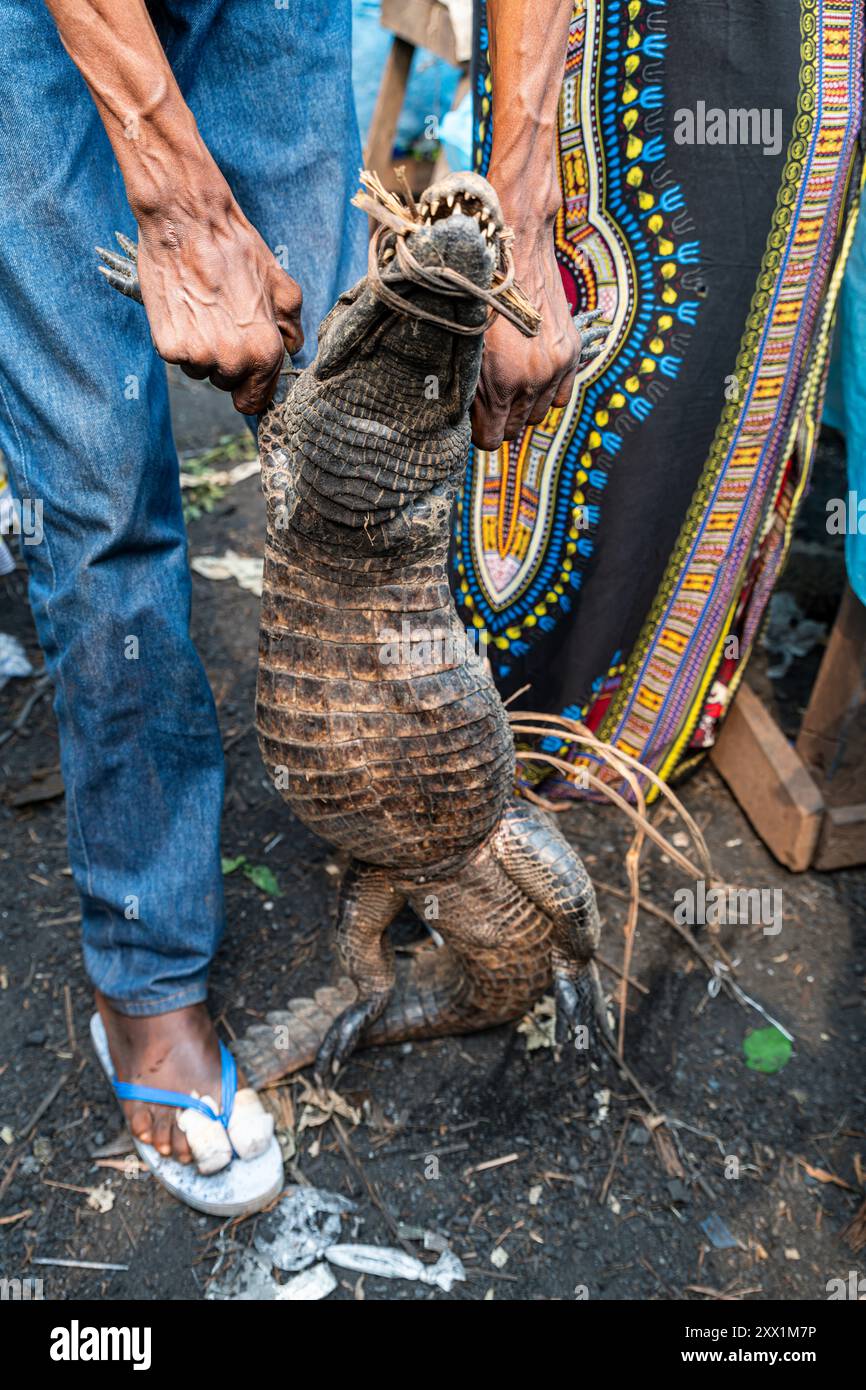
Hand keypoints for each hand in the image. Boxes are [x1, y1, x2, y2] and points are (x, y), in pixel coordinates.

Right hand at [136, 191, 302, 414]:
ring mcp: (198, 356)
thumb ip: (291, 324)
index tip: (244, 376)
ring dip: (200, 350)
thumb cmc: (235, 249)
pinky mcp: (168, 347)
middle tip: (220, 321)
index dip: (251, 389)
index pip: (256, 401)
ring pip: (200, 371)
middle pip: (227, 385)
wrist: (188, 222)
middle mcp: (233, 360)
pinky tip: (183, 308)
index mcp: (265, 351)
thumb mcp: (279, 284)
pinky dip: (177, 339)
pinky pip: (176, 358)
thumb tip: (292, 347)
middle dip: (225, 362)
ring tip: (202, 310)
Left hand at [471, 225, 579, 451]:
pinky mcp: (570, 353)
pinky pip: (561, 397)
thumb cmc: (475, 294)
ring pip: (538, 415)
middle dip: (500, 419)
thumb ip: (464, 387)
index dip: (479, 431)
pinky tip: (531, 376)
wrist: (513, 251)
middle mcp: (533, 380)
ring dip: (522, 406)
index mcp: (501, 382)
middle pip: (515, 430)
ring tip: (508, 383)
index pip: (492, 439)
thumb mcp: (460, 345)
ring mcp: (556, 367)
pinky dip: (546, 393)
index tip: (474, 419)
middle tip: (488, 399)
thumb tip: (463, 419)